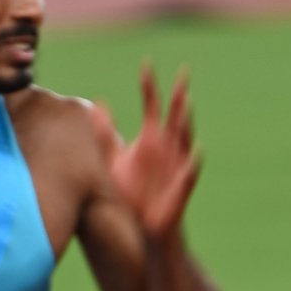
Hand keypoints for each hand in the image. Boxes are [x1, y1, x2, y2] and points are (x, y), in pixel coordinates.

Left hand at [90, 64, 199, 241]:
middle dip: (179, 94)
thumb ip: (105, 135)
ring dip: (185, 120)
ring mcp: (177, 164)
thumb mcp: (113, 162)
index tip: (145, 63)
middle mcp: (167, 146)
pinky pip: (189, 172)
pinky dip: (193, 161)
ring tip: (186, 102)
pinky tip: (196, 149)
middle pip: (175, 114)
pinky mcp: (180, 188)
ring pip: (184, 138)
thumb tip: (95, 105)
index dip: (149, 85)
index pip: (152, 104)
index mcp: (151, 137)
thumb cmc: (130, 194)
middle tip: (183, 72)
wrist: (142, 227)